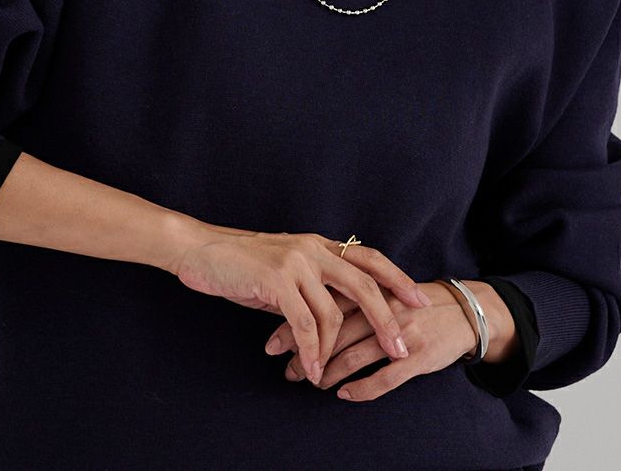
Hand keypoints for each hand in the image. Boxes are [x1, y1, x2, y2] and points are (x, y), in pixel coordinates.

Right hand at [172, 227, 431, 383]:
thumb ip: (311, 286)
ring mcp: (296, 263)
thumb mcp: (285, 269)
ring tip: (333, 375)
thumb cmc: (241, 262)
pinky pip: (304, 324)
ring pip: (332, 312)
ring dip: (336, 349)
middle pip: (364, 284)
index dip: (396, 279)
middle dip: (386, 319)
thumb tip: (332, 316)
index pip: (369, 258)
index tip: (419, 300)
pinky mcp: (276, 280)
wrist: (200, 249)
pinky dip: (311, 351)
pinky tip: (313, 370)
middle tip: (402, 347)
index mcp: (319, 244)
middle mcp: (314, 249)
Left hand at [268, 281, 501, 401]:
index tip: (272, 340)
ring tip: (310, 384)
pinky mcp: (418, 357)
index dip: (296, 323)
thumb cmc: (417, 301)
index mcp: (371, 287)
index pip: (324, 304)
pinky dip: (361, 388)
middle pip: (333, 331)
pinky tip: (344, 395)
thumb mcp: (384, 288)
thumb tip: (307, 305)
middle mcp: (382, 307)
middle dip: (304, 352)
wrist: (465, 310)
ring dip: (327, 373)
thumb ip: (351, 294)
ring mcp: (400, 333)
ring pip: (354, 355)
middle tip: (284, 368)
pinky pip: (385, 377)